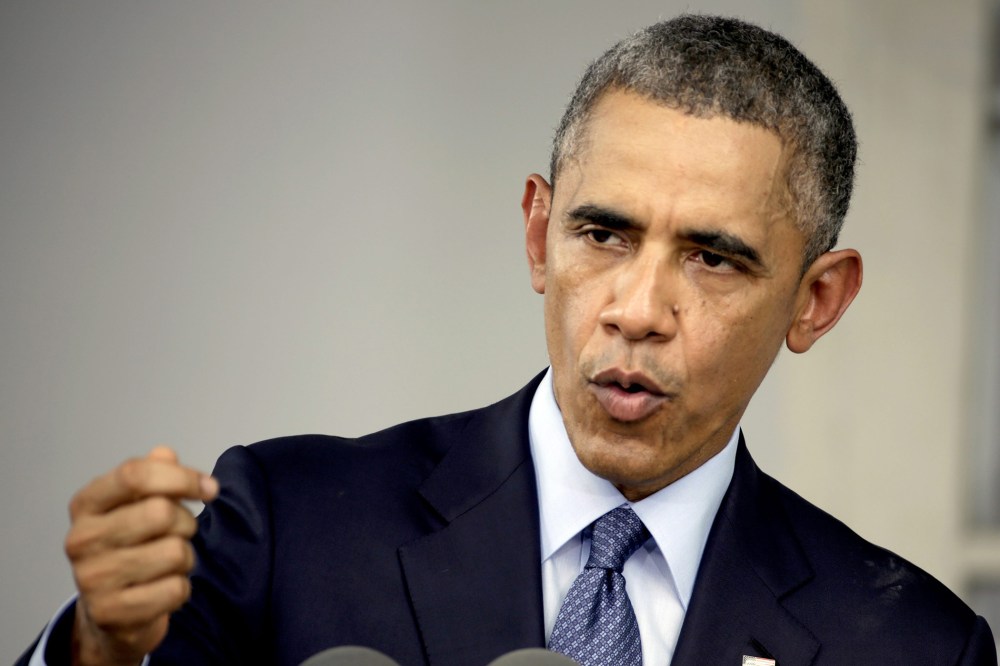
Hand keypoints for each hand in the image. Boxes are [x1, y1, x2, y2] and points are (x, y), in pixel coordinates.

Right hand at [64, 446, 218, 665]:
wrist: (110, 611)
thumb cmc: (130, 546)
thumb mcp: (137, 504)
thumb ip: (154, 475)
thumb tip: (165, 454)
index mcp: (86, 504)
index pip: (134, 474)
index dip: (182, 476)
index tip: (210, 488)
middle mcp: (81, 539)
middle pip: (160, 512)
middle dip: (186, 522)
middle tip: (179, 533)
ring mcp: (92, 579)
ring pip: (174, 552)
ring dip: (186, 558)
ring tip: (168, 564)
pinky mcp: (111, 613)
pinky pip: (176, 589)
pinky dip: (181, 589)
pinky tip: (162, 589)